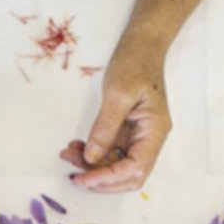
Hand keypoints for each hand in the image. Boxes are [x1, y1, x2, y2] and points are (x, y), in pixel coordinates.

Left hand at [61, 38, 170, 192]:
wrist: (142, 45)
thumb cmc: (136, 63)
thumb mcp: (118, 94)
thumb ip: (105, 128)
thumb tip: (92, 157)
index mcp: (155, 131)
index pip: (135, 169)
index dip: (108, 178)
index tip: (83, 178)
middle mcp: (150, 139)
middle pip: (128, 176)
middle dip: (100, 178)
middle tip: (74, 174)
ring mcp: (139, 137)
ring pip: (116, 166)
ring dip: (92, 166)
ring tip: (69, 153)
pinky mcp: (127, 132)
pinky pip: (110, 152)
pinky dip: (93, 154)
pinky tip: (76, 146)